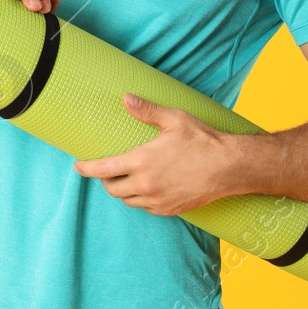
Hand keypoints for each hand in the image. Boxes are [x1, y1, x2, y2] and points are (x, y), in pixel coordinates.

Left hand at [72, 94, 238, 216]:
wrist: (230, 167)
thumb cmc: (202, 141)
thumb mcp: (174, 120)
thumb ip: (147, 111)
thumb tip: (126, 99)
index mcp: (142, 161)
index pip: (102, 169)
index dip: (86, 169)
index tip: (78, 166)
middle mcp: (146, 184)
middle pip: (112, 189)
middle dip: (105, 180)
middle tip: (106, 171)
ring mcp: (158, 200)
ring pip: (128, 200)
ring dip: (123, 191)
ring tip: (126, 179)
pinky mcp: (170, 209)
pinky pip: (146, 208)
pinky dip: (141, 200)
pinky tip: (147, 189)